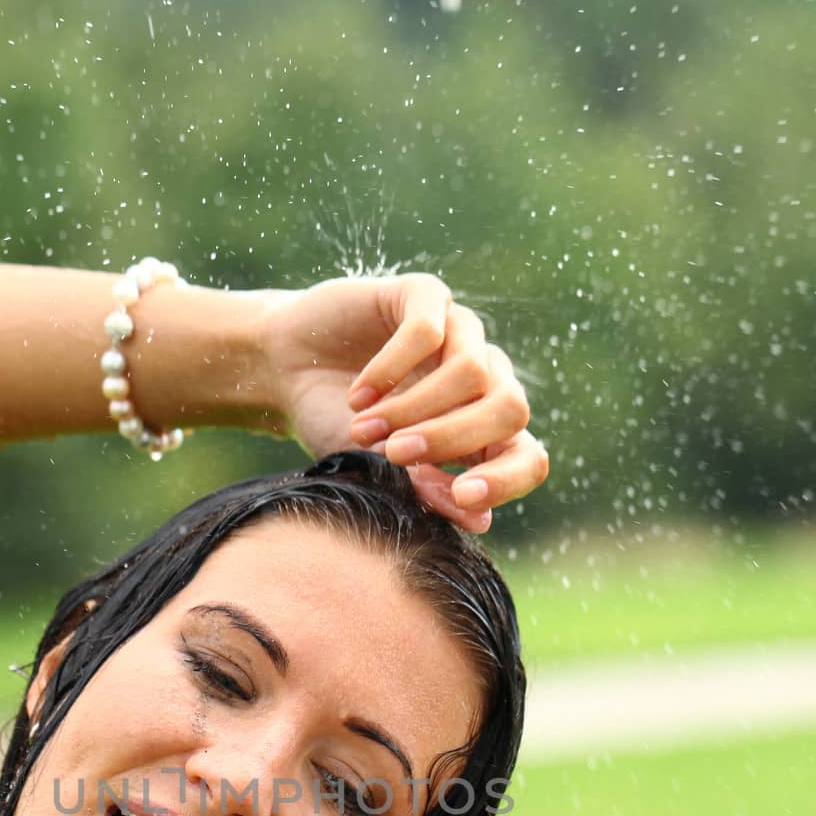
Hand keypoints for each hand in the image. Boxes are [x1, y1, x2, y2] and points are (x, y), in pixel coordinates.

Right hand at [256, 273, 548, 531]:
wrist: (285, 373)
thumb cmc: (337, 427)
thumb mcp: (378, 471)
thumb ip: (427, 491)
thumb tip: (481, 519)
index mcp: (485, 430)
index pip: (529, 456)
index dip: (508, 479)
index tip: (464, 497)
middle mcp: (484, 379)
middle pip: (512, 408)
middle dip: (454, 438)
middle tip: (395, 455)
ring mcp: (460, 332)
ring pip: (472, 372)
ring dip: (411, 409)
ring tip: (361, 430)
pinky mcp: (425, 296)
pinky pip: (428, 332)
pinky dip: (389, 371)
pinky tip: (357, 395)